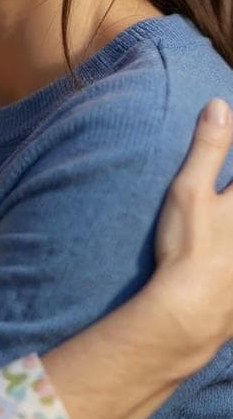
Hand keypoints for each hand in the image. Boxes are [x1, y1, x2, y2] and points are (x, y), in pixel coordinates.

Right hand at [153, 98, 232, 359]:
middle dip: (230, 196)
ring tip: (224, 227)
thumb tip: (219, 106)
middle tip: (222, 200)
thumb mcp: (189, 192)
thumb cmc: (189, 248)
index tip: (225, 183)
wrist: (191, 312)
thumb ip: (208, 148)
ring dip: (229, 226)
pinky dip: (229, 262)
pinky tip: (226, 261)